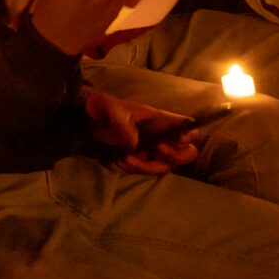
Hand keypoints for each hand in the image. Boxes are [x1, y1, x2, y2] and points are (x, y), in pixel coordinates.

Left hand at [82, 90, 200, 175]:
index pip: (190, 131)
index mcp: (161, 121)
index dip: (187, 139)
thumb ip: (123, 126)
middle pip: (186, 154)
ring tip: (127, 158)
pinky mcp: (140, 159)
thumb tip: (134, 145)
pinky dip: (135, 169)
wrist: (88, 117)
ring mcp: (152, 150)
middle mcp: (161, 136)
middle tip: (155, 150)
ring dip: (149, 167)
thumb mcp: (112, 111)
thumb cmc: (105, 108)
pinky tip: (120, 160)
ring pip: (165, 166)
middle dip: (173, 157)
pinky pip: (146, 170)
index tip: (168, 140)